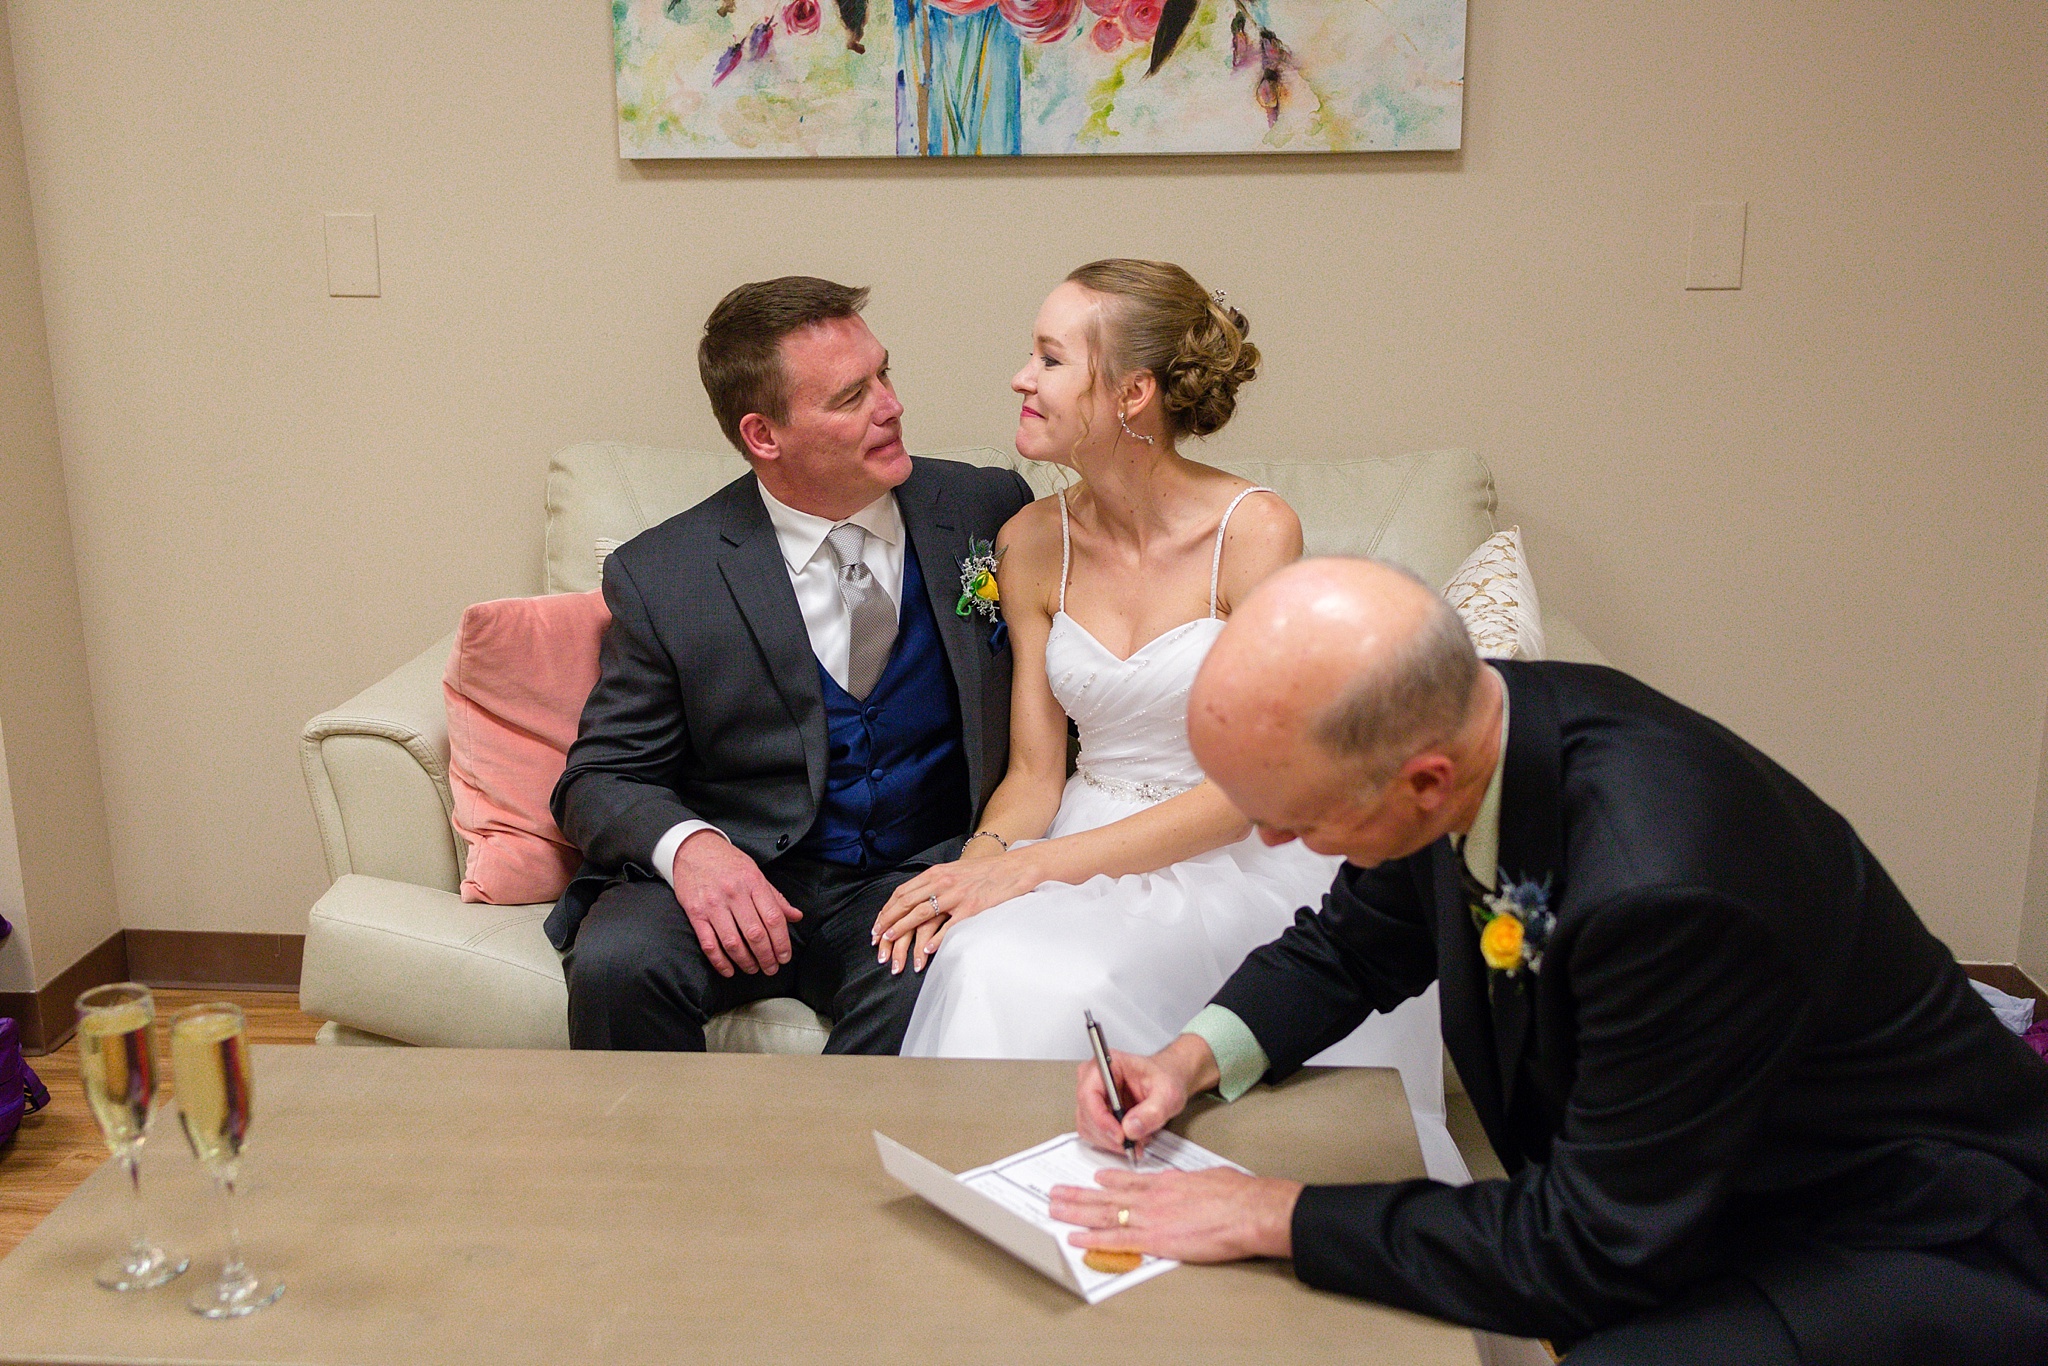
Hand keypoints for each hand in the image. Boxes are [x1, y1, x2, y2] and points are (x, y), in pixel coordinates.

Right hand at [670, 830, 800, 977]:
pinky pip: (709, 944)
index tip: (785, 956)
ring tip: (753, 969)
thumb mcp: (755, 873)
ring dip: (746, 962)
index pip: (773, 918)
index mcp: (753, 883)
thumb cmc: (728, 862)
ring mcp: (713, 905)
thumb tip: (796, 916)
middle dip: (766, 957)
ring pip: (733, 942)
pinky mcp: (695, 913)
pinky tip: (729, 970)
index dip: (782, 942)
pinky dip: (719, 962)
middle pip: (755, 934)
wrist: (693, 849)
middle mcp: (734, 894)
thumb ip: (775, 897)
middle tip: (771, 968)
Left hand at [871, 849, 1042, 973]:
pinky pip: (949, 927)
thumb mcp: (955, 871)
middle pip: (906, 903)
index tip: (877, 926)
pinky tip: (925, 950)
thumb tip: (916, 899)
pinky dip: (935, 940)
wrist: (1015, 867)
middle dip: (887, 922)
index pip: (902, 893)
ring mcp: (957, 895)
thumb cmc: (985, 872)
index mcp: (936, 873)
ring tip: (891, 943)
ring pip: (921, 914)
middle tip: (876, 939)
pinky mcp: (972, 908)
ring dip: (902, 930)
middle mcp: (943, 882)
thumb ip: (935, 883)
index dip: (886, 911)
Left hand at [1048, 1167, 1303, 1262]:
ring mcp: (1151, 1217)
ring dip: (1076, 1212)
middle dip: (1079, 1195)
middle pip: (1107, 1196)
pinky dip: (1094, 1239)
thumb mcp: (1209, 1179)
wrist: (1248, 1210)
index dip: (1108, 1181)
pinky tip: (1077, 1239)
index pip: (1130, 1181)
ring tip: (1055, 1209)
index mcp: (1167, 1183)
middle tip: (1056, 1194)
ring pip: (1105, 1214)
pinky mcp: (1156, 1239)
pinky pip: (1118, 1239)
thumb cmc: (1237, 1195)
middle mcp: (1152, 1197)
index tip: (1094, 1180)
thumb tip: (1188, 1186)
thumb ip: (1190, 1184)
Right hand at [1075, 1033, 1216, 1158]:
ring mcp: (1093, 1096)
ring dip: (1111, 1141)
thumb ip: (1152, 1111)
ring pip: (1089, 1127)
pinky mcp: (1096, 1112)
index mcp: (1108, 1064)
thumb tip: (1131, 1128)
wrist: (1169, 1080)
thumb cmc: (1166, 1078)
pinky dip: (1112, 1142)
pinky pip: (1095, 1134)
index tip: (1120, 1135)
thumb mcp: (1168, 1093)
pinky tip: (1130, 1139)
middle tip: (1134, 1143)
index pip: (1089, 1094)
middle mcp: (1094, 1078)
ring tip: (1136, 1140)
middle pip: (1087, 1114)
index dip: (1101, 1119)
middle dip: (1110, 1135)